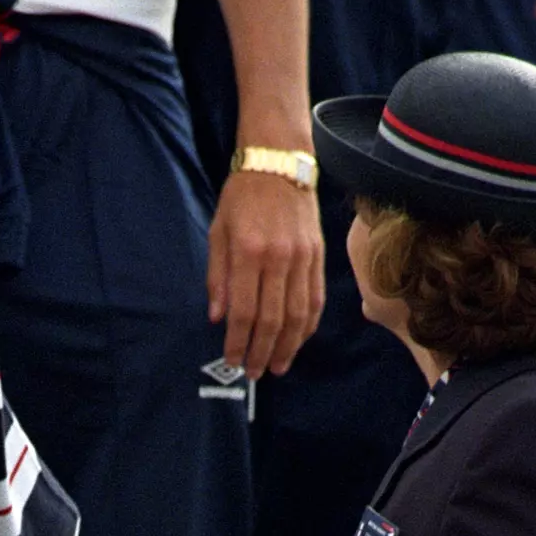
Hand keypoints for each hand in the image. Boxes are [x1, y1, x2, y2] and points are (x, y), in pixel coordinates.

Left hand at [207, 170, 323, 378]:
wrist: (279, 162)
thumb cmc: (241, 197)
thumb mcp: (217, 232)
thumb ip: (217, 276)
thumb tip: (217, 318)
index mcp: (249, 253)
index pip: (243, 311)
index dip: (237, 342)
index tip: (232, 361)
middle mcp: (278, 258)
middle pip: (273, 320)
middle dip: (262, 352)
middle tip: (254, 373)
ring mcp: (302, 257)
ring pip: (298, 315)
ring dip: (288, 347)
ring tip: (278, 367)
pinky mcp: (318, 255)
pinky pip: (316, 298)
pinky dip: (308, 325)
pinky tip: (299, 341)